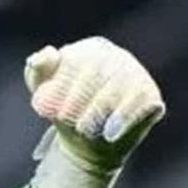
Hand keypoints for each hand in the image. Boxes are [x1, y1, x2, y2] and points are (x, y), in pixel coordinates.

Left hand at [23, 36, 163, 171]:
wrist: (84, 138)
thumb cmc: (61, 108)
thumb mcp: (42, 90)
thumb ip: (37, 70)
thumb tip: (42, 56)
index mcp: (90, 49)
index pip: (77, 61)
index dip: (61, 85)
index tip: (45, 108)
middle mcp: (117, 56)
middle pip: (97, 73)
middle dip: (77, 100)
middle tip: (63, 119)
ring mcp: (136, 73)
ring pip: (118, 87)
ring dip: (97, 112)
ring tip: (83, 130)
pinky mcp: (150, 94)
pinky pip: (140, 102)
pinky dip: (122, 119)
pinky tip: (109, 134)